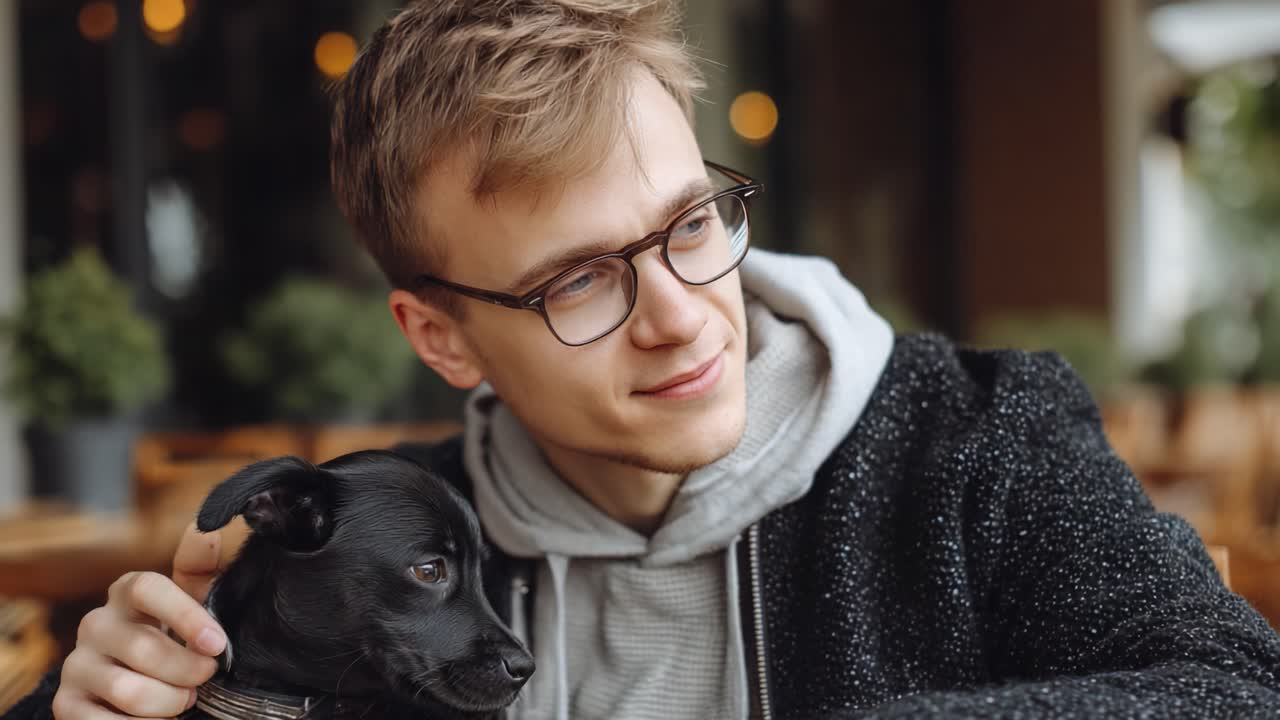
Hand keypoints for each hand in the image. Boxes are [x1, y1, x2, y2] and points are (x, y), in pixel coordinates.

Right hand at [51, 523, 226, 717]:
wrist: (143, 684)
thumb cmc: (176, 635)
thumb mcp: (195, 601)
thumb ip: (202, 569)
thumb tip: (206, 529)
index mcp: (128, 591)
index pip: (148, 589)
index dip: (185, 616)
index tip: (217, 644)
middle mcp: (96, 623)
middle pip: (144, 649)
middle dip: (188, 671)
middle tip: (205, 678)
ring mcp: (77, 664)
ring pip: (129, 690)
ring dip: (169, 703)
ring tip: (183, 700)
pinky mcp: (66, 704)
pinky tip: (156, 719)